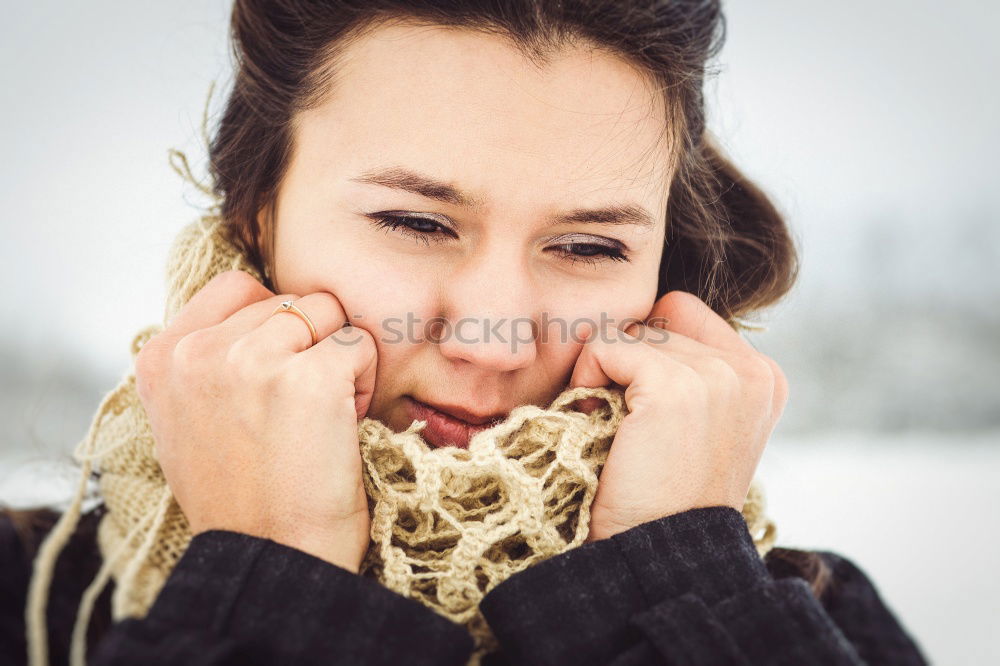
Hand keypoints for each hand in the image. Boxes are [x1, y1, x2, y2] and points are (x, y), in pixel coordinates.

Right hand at [134, 270, 376, 571]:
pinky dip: (364, 382)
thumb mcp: (187, 421)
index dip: (275, 322)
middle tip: (300, 408)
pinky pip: (359, 343)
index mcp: (163, 358)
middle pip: (291, 301)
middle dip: (309, 346)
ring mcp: (252, 359)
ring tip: (321, 415)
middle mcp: (199, 352)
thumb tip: (256, 312)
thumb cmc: (241, 498)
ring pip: (329, 314)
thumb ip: (206, 361)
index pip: (238, 287)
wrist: (269, 558)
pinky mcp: (308, 376)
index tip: (277, 373)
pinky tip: (342, 426)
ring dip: (339, 359)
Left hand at [570, 290, 787, 541]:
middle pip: (657, 321)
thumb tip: (629, 326)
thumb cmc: (664, 496)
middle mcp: (751, 370)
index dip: (648, 351)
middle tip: (624, 422)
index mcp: (763, 377)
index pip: (684, 314)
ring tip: (615, 429)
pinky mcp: (677, 386)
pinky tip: (599, 423)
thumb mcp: (697, 427)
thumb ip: (688, 372)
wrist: (660, 556)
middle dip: (629, 363)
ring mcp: (718, 376)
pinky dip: (589, 379)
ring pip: (631, 333)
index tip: (643, 406)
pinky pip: (608, 348)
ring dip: (607, 374)